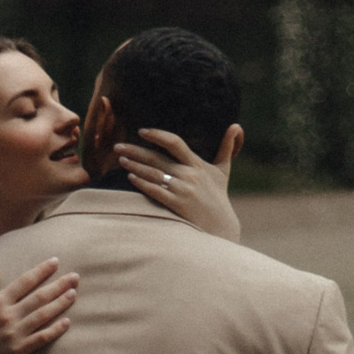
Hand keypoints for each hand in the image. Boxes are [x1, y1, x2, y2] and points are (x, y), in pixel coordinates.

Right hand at [0, 257, 77, 353]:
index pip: (24, 281)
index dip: (41, 270)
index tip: (55, 262)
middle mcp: (9, 315)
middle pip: (39, 296)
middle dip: (59, 285)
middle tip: (75, 277)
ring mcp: (16, 333)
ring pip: (44, 315)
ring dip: (61, 304)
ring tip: (73, 294)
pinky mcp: (19, 350)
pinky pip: (42, 338)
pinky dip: (55, 330)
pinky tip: (67, 323)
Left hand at [114, 125, 243, 241]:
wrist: (221, 227)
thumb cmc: (219, 197)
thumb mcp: (223, 170)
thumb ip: (227, 147)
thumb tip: (236, 125)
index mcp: (197, 164)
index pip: (175, 143)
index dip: (157, 135)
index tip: (141, 131)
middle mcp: (189, 175)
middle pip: (157, 158)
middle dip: (135, 150)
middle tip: (117, 146)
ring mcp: (183, 190)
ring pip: (154, 174)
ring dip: (135, 166)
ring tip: (121, 160)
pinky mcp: (177, 205)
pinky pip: (155, 191)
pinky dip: (142, 184)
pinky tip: (130, 178)